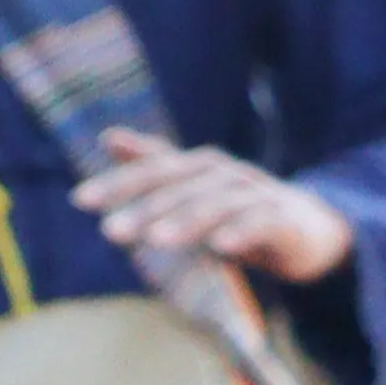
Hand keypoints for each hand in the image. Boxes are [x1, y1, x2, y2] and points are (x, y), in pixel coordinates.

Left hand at [80, 127, 354, 285]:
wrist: (306, 230)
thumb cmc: (235, 210)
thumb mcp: (192, 190)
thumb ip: (153, 167)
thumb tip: (108, 136)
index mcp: (199, 167)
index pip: (154, 170)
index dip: (118, 182)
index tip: (79, 200)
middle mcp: (227, 174)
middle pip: (182, 187)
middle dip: (145, 208)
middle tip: (109, 231)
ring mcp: (259, 194)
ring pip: (219, 204)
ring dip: (187, 220)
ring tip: (156, 240)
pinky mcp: (286, 220)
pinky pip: (263, 223)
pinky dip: (242, 232)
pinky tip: (221, 248)